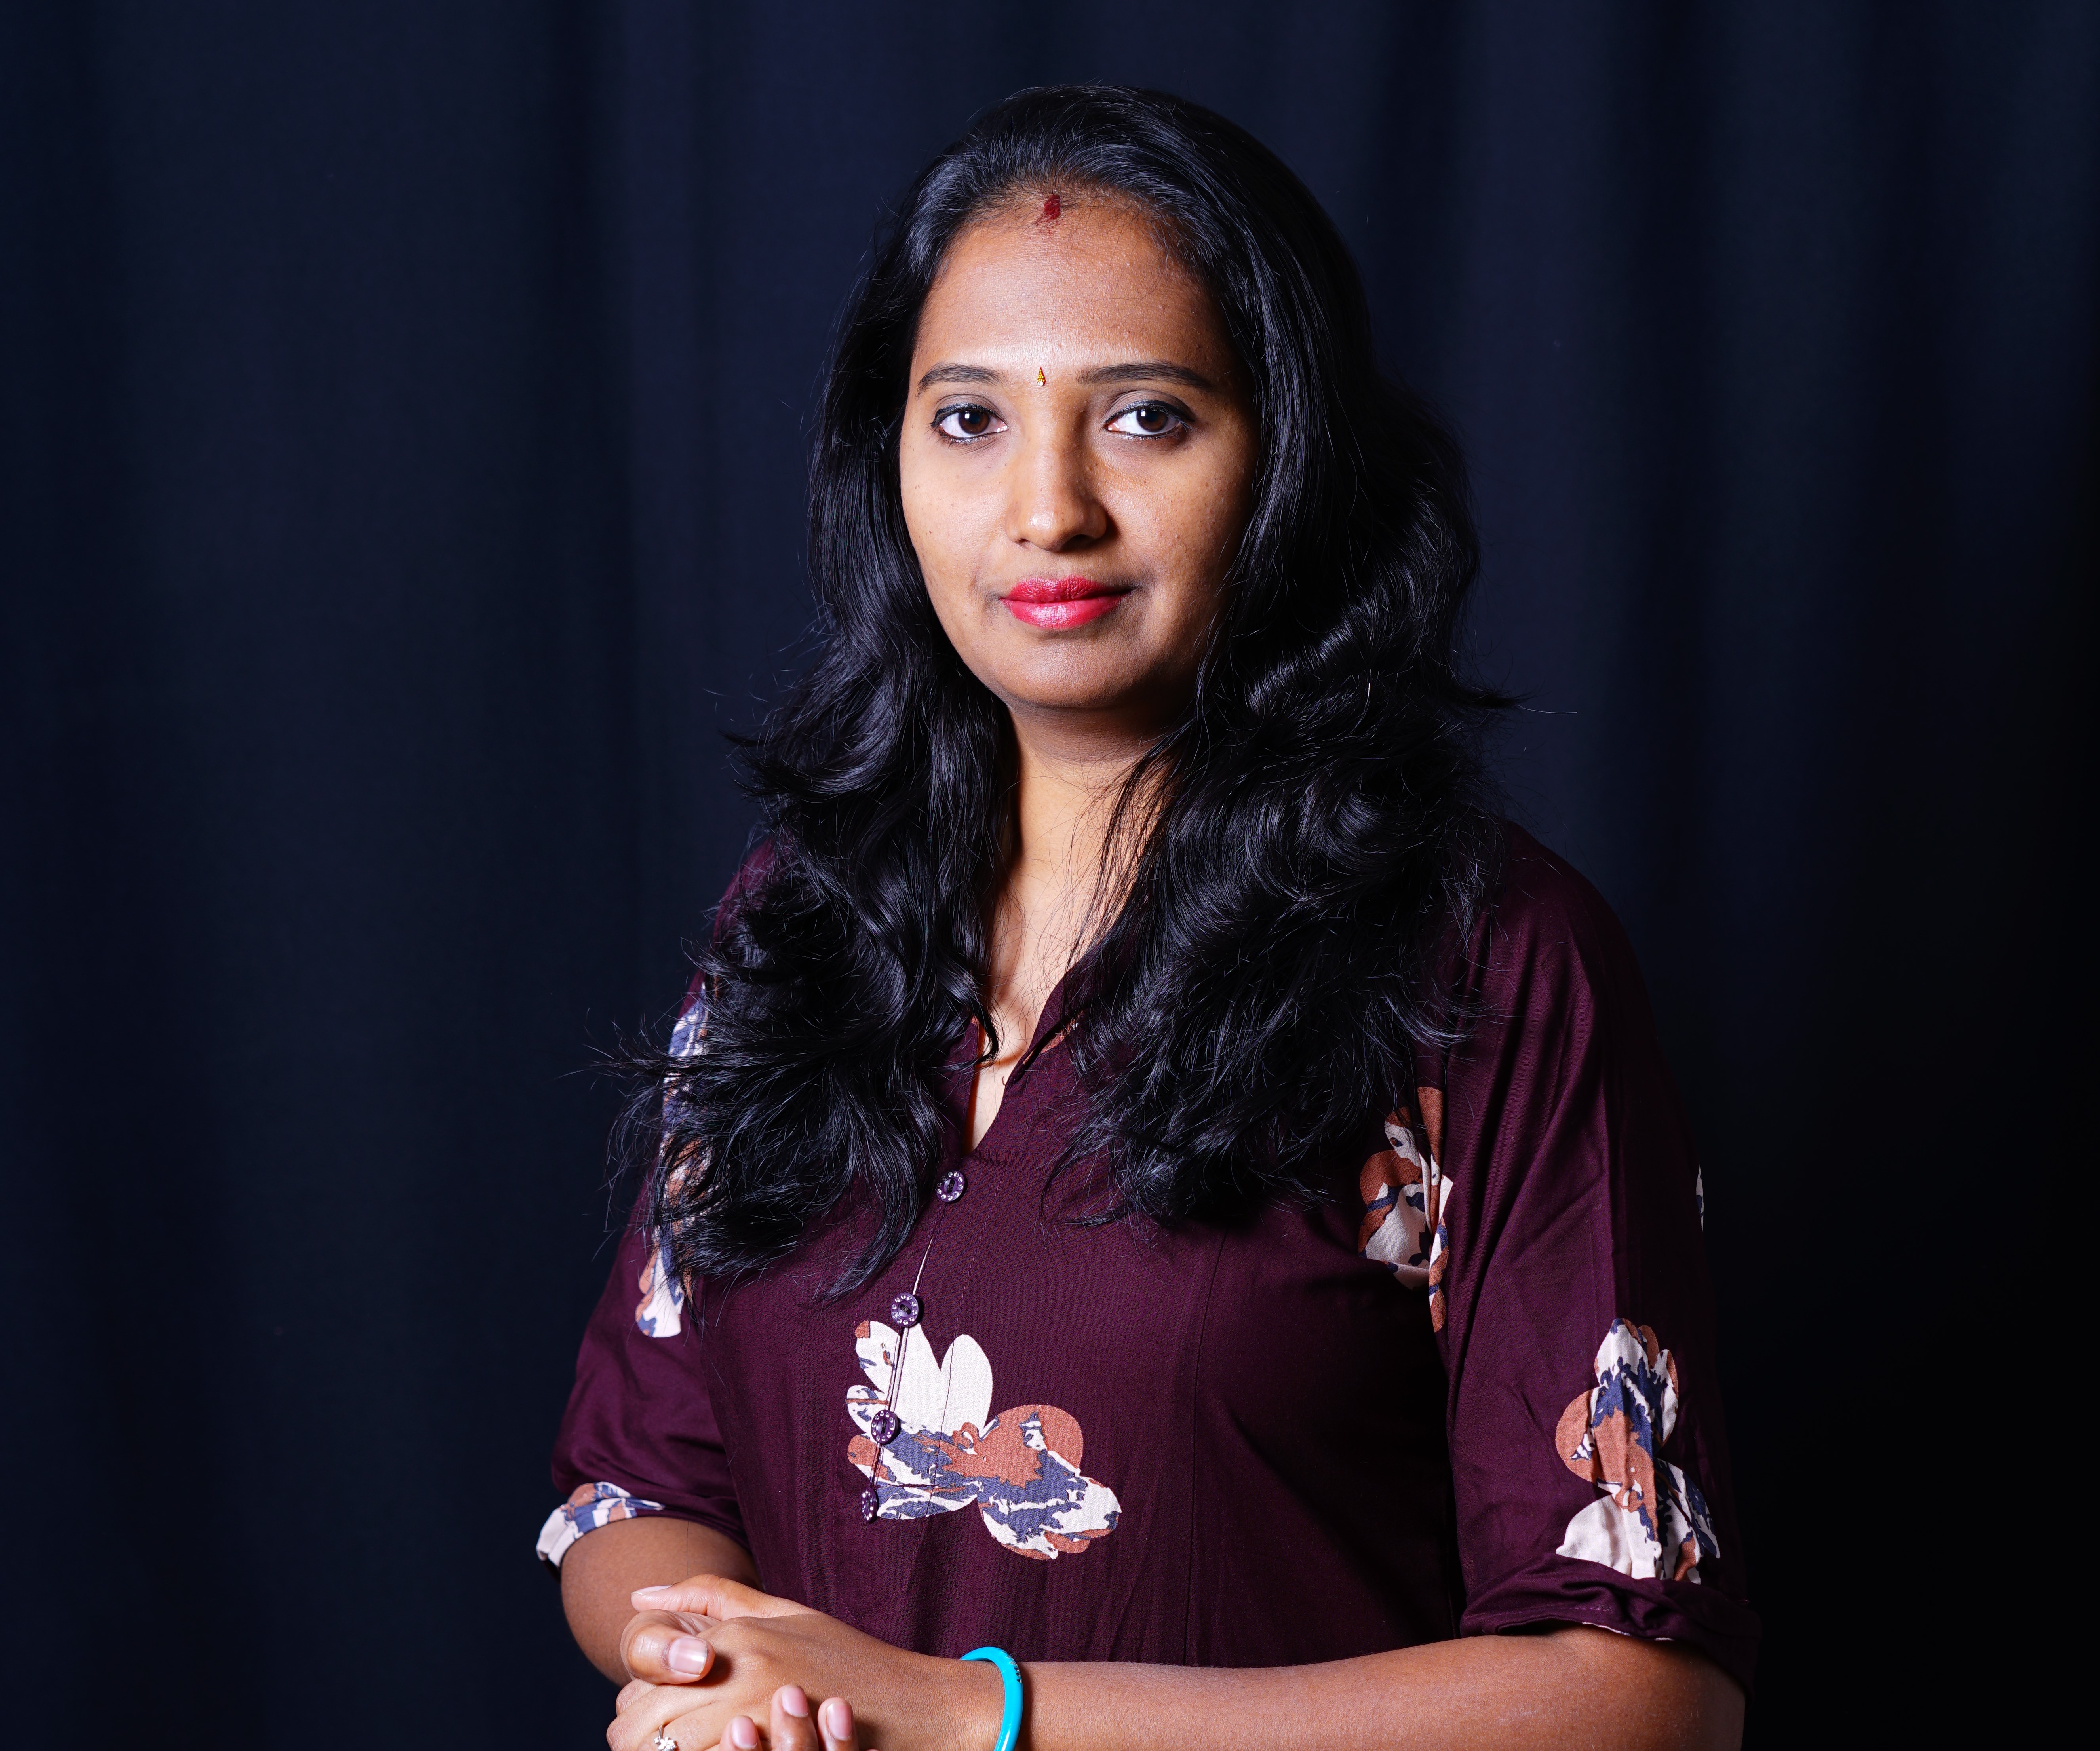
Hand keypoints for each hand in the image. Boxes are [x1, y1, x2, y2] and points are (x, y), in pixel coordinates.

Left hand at [607, 1575, 1001, 1750]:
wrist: (913, 1707)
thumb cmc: (847, 1659)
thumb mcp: (784, 1613)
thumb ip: (710, 1597)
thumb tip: (639, 1592)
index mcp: (735, 1636)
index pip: (643, 1680)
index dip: (634, 1710)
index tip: (647, 1723)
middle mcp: (737, 1673)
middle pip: (643, 1723)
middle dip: (637, 1742)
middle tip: (657, 1747)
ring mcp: (753, 1718)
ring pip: (665, 1750)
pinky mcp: (776, 1749)